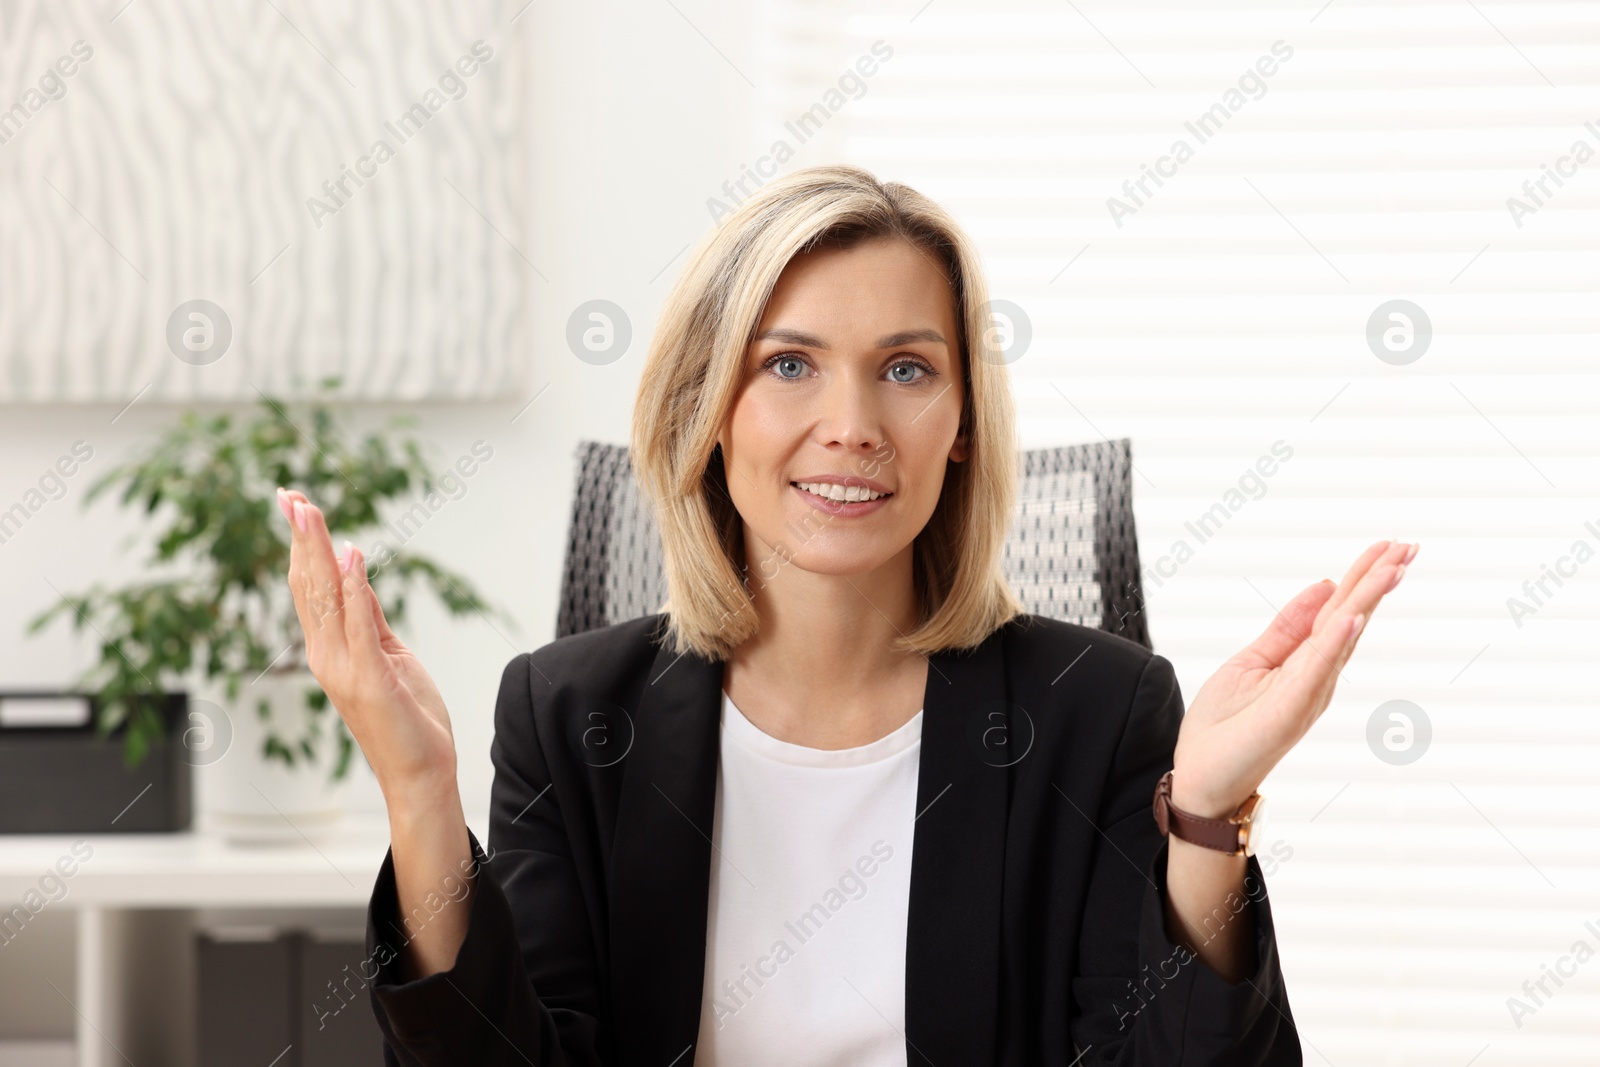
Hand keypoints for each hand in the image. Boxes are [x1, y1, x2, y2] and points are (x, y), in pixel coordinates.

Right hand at [278, 487, 457, 805]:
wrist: (419, 773)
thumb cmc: (406, 717)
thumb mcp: (388, 655)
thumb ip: (369, 617)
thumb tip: (354, 572)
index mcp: (328, 650)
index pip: (308, 587)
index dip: (300, 544)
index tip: (293, 504)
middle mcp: (326, 656)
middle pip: (307, 586)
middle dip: (300, 538)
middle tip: (290, 495)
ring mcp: (345, 668)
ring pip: (326, 599)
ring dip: (317, 552)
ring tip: (310, 511)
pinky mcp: (371, 678)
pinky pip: (360, 626)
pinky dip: (355, 589)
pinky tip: (351, 557)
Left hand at [1169, 538, 1417, 817]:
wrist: (1201, 778)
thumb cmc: (1225, 727)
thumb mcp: (1252, 661)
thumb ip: (1287, 628)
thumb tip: (1322, 586)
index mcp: (1305, 662)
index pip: (1339, 611)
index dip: (1362, 577)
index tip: (1390, 546)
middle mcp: (1315, 678)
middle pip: (1350, 618)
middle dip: (1377, 581)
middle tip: (1410, 546)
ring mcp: (1306, 694)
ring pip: (1342, 638)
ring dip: (1367, 601)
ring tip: (1394, 567)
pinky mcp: (1289, 711)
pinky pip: (1315, 671)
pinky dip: (1335, 642)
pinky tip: (1352, 615)